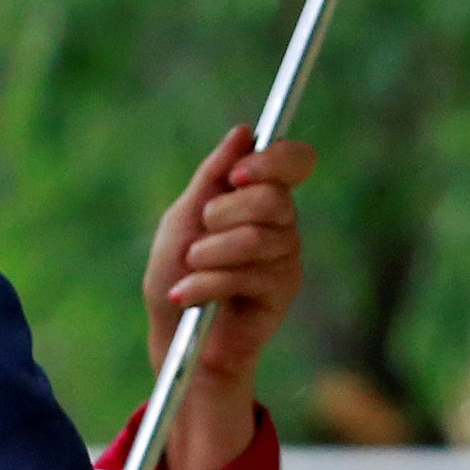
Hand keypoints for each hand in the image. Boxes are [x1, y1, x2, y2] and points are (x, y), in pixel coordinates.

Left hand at [145, 127, 313, 469]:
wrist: (174, 336)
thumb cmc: (174, 274)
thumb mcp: (182, 220)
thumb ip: (211, 177)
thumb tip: (244, 133)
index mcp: (259, 197)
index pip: (296, 161)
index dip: (275, 160)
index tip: (237, 175)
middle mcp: (281, 223)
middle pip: (273, 198)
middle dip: (222, 214)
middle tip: (198, 235)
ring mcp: (286, 257)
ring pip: (256, 238)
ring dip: (209, 254)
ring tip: (188, 269)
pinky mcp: (282, 292)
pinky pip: (248, 275)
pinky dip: (206, 284)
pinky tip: (188, 296)